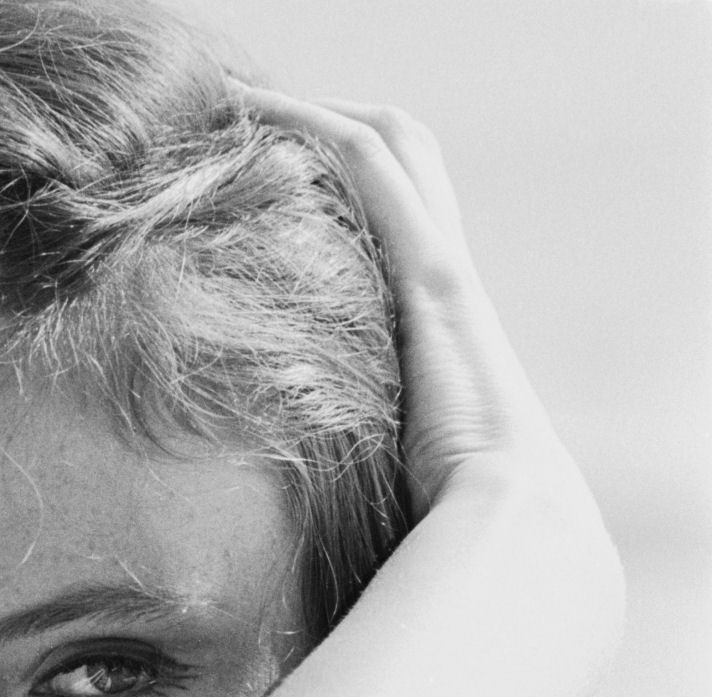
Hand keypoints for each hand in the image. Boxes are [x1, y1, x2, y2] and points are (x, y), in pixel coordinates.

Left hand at [236, 89, 592, 521]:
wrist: (507, 544)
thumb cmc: (445, 548)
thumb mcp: (383, 503)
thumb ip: (346, 492)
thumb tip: (274, 546)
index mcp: (438, 339)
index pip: (395, 233)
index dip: (339, 193)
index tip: (265, 185)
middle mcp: (447, 291)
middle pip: (403, 167)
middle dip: (329, 129)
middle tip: (251, 122)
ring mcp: (444, 275)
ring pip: (389, 147)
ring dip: (314, 111)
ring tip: (237, 102)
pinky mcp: (432, 276)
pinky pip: (369, 166)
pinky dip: (311, 123)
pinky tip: (250, 109)